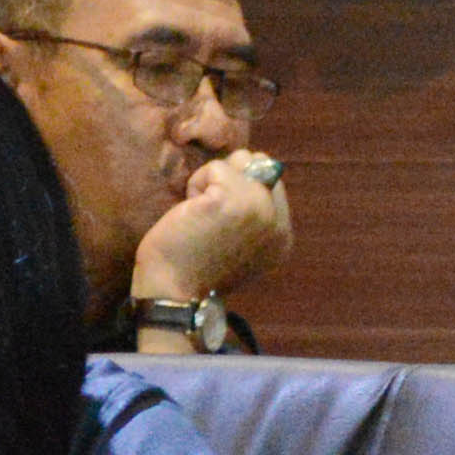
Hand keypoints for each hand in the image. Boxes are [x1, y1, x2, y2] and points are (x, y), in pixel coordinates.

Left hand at [133, 153, 291, 306]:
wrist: (172, 294)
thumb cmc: (194, 267)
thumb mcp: (241, 245)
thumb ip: (255, 215)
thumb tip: (250, 168)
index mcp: (282, 237)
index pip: (273, 181)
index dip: (241, 187)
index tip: (221, 218)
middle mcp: (278, 223)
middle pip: (261, 164)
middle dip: (231, 179)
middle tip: (211, 215)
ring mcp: (259, 209)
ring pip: (242, 160)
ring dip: (214, 181)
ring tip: (202, 212)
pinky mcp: (232, 200)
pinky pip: (216, 168)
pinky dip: (197, 183)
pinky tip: (191, 211)